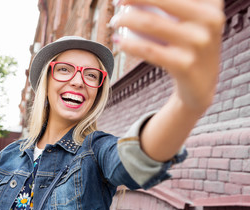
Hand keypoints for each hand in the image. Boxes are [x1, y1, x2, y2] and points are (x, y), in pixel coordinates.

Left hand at [111, 0, 225, 114]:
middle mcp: (210, 19)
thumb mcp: (195, 19)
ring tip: (114, 22)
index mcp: (212, 3)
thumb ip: (176, 4)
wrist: (201, 84)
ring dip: (124, 19)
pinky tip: (117, 41)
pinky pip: (148, 50)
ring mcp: (198, 43)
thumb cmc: (190, 44)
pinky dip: (128, 44)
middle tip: (116, 2)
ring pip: (150, 23)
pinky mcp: (185, 64)